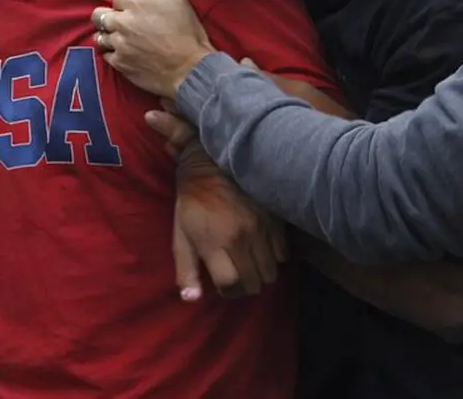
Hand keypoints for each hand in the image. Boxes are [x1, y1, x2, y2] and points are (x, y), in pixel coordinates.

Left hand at [92, 0, 216, 98]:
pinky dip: (113, 54)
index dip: (124, 5)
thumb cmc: (188, 33)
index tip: (132, 11)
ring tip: (119, 40)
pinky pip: (106, 55)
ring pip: (99, 36)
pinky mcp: (119, 62)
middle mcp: (122, 21)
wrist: (189, 68)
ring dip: (107, 36)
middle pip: (99, 15)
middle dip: (107, 18)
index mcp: (136, 2)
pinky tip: (123, 54)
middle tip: (118, 24)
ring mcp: (118, 43)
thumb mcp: (176, 1)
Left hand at [161, 127, 286, 300]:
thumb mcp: (180, 234)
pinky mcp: (276, 221)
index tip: (224, 284)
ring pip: (271, 272)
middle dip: (245, 286)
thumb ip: (186, 269)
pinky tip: (262, 249)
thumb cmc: (193, 201)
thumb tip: (191, 299)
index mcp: (215, 243)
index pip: (232, 284)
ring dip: (260, 274)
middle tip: (237, 277)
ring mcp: (262, 230)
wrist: (214, 162)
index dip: (229, 290)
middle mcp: (241, 239)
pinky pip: (282, 254)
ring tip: (249, 265)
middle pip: (254, 282)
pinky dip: (273, 258)